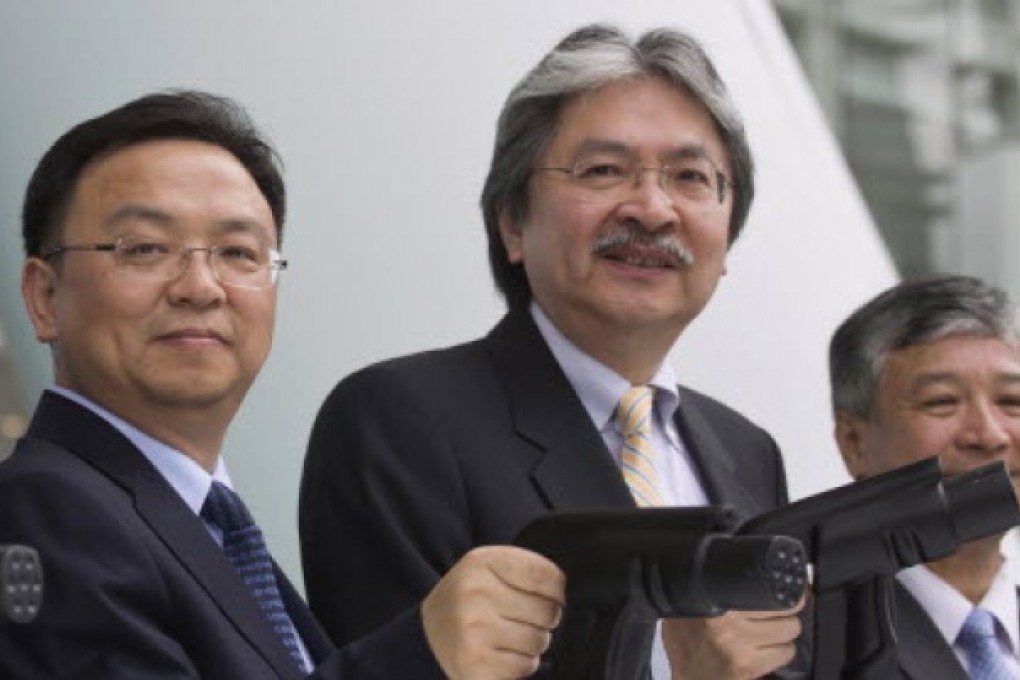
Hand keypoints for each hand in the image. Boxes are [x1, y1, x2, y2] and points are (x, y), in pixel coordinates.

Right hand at [421, 546, 564, 678]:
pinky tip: (502, 653)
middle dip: (545, 618)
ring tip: (510, 634)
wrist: (430, 630)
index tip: (549, 594)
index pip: (549, 576)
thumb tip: (571, 592)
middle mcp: (475, 594)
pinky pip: (525, 666)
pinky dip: (521, 663)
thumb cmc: (472, 595)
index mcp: (482, 562)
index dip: (558, 590)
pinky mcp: (474, 665)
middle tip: (524, 617)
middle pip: (548, 611)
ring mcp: (472, 631)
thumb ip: (530, 569)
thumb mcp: (492, 566)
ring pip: (540, 641)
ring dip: (533, 642)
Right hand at [662, 599, 803, 679]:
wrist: (684, 675)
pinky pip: (786, 652)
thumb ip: (715, 585)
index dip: (781, 586)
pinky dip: (780, 651)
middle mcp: (726, 622)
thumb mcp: (692, 602)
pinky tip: (762, 650)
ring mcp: (738, 646)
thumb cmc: (689, 637)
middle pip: (784, 606)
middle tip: (770, 612)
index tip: (787, 586)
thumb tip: (752, 565)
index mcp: (714, 599)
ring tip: (763, 631)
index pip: (765, 585)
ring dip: (782, 631)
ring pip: (789, 629)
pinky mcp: (748, 666)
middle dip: (783, 609)